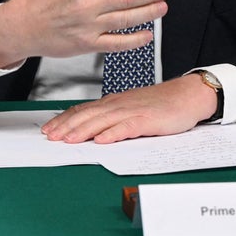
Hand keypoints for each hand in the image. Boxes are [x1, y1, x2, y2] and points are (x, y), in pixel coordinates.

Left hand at [40, 74, 217, 143]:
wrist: (187, 95)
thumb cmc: (160, 104)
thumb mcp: (130, 108)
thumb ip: (112, 117)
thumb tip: (90, 128)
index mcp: (113, 103)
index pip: (83, 110)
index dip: (64, 119)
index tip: (48, 129)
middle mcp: (118, 105)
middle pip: (87, 115)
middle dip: (66, 126)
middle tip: (49, 137)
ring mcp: (132, 111)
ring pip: (102, 121)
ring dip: (83, 130)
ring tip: (67, 140)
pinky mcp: (148, 120)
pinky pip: (127, 127)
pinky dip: (113, 133)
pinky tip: (102, 140)